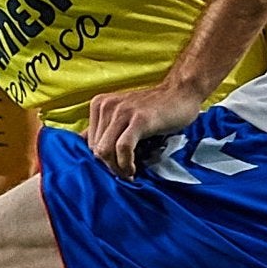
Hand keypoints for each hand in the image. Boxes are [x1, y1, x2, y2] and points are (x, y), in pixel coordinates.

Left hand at [86, 76, 208, 177]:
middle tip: (124, 175)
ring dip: (117, 168)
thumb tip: (86, 149)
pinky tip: (133, 168)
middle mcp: (106, 105)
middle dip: (109, 167)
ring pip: (106, 150)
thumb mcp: (123, 117)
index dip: (101, 161)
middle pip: (96, 149)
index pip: (89, 143)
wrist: (180, 93)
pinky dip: (126, 163)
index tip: (115, 169)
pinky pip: (123, 147)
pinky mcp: (139, 119)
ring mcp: (122, 111)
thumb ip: (105, 130)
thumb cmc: (153, 109)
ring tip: (129, 173)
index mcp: (99, 105)